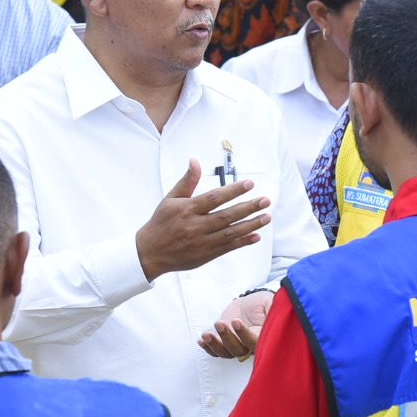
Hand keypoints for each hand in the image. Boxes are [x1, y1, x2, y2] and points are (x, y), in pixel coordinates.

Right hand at [136, 160, 271, 281]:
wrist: (150, 253)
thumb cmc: (161, 222)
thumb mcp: (170, 199)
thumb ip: (187, 181)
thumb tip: (195, 161)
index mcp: (187, 209)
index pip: (214, 198)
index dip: (233, 190)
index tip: (250, 184)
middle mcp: (195, 226)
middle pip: (226, 216)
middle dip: (248, 208)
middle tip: (265, 200)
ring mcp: (202, 242)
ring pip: (230, 233)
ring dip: (251, 225)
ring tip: (266, 217)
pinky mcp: (206, 255)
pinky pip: (228, 248)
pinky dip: (243, 242)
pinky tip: (256, 235)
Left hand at [199, 289, 273, 358]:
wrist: (250, 304)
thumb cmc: (262, 304)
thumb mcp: (270, 303)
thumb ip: (273, 309)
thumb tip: (275, 312)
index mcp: (263, 337)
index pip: (255, 342)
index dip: (244, 335)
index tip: (236, 321)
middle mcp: (250, 346)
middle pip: (238, 350)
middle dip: (227, 338)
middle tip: (220, 323)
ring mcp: (237, 345)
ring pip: (226, 353)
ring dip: (215, 345)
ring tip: (206, 334)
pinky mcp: (225, 343)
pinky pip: (216, 351)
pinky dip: (208, 348)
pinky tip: (201, 340)